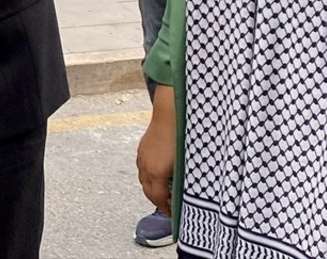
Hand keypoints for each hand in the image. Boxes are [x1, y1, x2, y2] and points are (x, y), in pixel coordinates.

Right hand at [136, 86, 177, 216]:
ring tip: (164, 190)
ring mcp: (142, 157)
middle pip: (148, 191)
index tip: (172, 213)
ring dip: (152, 187)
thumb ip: (181, 180)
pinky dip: (149, 175)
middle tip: (168, 204)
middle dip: (157, 200)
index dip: (165, 208)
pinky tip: (157, 172)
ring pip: (143, 179)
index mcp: (156, 172)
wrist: (170, 112)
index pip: (157, 198)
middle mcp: (145, 166)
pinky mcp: (141, 148)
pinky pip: (142, 168)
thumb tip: (182, 192)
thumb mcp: (185, 163)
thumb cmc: (182, 136)